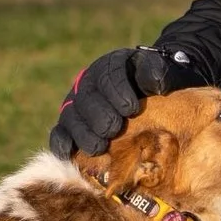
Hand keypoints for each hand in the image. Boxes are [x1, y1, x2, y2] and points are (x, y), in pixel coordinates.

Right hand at [48, 46, 206, 157]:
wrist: (148, 96)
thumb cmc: (155, 86)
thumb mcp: (161, 73)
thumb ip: (157, 74)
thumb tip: (157, 85)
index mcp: (111, 66)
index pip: (109, 75)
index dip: (117, 91)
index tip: (131, 108)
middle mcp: (89, 84)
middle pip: (87, 99)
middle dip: (99, 116)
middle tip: (113, 129)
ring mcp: (76, 105)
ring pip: (71, 117)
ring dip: (83, 133)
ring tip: (99, 147)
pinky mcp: (69, 126)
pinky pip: (59, 134)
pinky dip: (62, 144)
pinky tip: (69, 153)